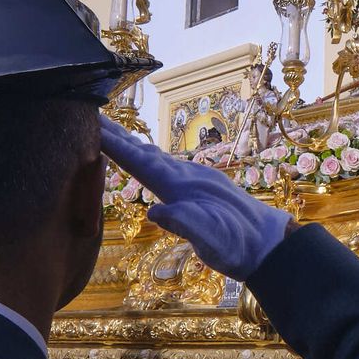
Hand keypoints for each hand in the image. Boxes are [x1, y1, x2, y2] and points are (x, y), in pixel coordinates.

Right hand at [100, 116, 291, 279]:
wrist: (268, 244)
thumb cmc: (237, 244)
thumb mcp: (210, 240)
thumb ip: (184, 224)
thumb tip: (154, 213)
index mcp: (181, 187)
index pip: (140, 162)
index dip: (114, 145)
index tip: (90, 125)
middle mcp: (186, 176)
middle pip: (144, 151)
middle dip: (117, 134)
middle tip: (91, 113)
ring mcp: (194, 179)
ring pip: (155, 155)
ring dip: (131, 142)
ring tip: (111, 131)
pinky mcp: (200, 187)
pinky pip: (166, 164)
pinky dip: (149, 155)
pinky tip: (148, 156)